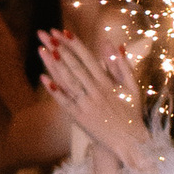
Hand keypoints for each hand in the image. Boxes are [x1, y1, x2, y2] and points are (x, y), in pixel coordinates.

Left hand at [38, 25, 152, 170]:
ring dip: (53, 65)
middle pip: (73, 66)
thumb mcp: (132, 87)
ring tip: (41, 49)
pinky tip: (43, 77)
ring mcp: (86, 104)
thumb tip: (113, 43)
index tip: (63, 31)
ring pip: (67, 81)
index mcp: (108, 83)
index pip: (88, 58)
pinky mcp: (79, 117)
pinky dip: (53, 90)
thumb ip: (121, 64)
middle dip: (59, 48)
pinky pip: (64, 101)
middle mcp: (95, 92)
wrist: (128, 143)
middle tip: (45, 34)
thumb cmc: (131, 113)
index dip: (74, 44)